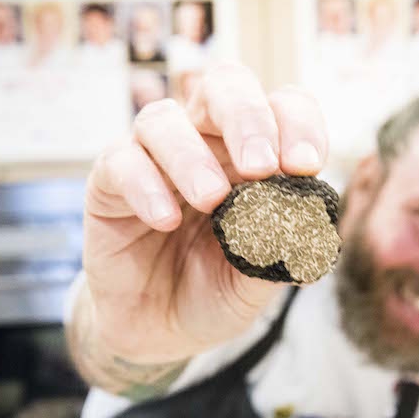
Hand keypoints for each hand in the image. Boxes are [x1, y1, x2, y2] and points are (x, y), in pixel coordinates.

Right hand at [82, 63, 327, 364]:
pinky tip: (165, 220)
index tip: (306, 166)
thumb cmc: (214, 290)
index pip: (282, 107)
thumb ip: (281, 253)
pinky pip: (121, 163)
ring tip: (211, 199)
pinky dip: (146, 185)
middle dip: (247, 117)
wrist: (160, 331)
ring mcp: (154, 158)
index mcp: (254, 153)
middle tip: (260, 165)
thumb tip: (309, 229)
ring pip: (163, 119)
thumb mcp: (257, 281)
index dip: (299, 125)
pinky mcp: (109, 185)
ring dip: (192, 155)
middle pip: (224, 86)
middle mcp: (205, 142)